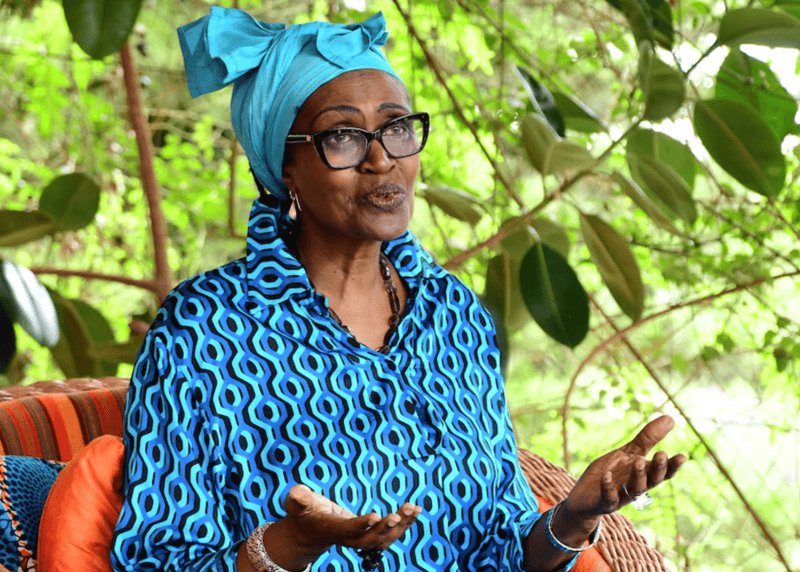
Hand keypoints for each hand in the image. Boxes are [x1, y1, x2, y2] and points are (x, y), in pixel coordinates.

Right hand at [262, 485, 420, 569]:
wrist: (309, 532)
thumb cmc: (303, 513)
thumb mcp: (296, 504)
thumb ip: (298, 499)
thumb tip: (297, 491)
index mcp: (331, 529)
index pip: (347, 530)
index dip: (361, 525)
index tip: (376, 515)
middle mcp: (347, 539)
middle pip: (369, 540)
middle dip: (385, 529)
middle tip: (399, 514)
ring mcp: (359, 539)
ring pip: (382, 539)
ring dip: (400, 526)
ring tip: (414, 509)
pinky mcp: (368, 536)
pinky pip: (389, 534)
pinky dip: (404, 524)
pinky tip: (415, 510)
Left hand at [562, 415, 685, 522]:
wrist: (586, 496)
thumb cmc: (613, 473)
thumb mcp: (629, 453)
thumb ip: (648, 438)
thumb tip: (670, 418)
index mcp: (644, 474)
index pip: (663, 472)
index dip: (673, 466)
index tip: (682, 456)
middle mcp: (636, 486)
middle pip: (652, 480)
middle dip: (658, 468)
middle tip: (661, 454)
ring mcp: (621, 496)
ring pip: (635, 489)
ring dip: (638, 475)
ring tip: (638, 460)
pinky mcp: (604, 502)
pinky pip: (608, 497)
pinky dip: (608, 487)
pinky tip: (606, 476)